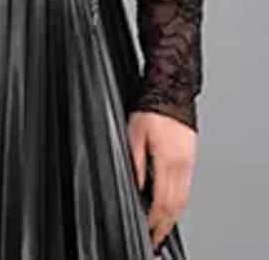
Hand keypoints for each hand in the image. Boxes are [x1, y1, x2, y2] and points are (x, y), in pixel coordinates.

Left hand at [127, 109, 196, 250]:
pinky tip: (171, 204)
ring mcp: (189, 160)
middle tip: (155, 236)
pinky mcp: (191, 155)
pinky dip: (179, 201)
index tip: (147, 229)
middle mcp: (182, 163)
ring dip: (173, 215)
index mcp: (167, 159)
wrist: (172, 87)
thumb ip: (136, 163)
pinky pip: (187, 186)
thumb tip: (136, 187)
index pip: (162, 200)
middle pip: (176, 204)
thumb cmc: (150, 106)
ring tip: (162, 226)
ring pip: (184, 197)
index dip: (154, 219)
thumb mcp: (134, 134)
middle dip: (164, 223)